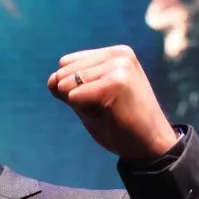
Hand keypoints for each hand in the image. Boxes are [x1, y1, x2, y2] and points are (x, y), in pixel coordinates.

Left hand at [48, 45, 178, 161]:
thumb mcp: (86, 102)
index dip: (73, 89)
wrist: (148, 145)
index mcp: (113, 54)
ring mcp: (120, 65)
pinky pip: (75, 95)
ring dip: (82, 105)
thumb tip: (51, 79)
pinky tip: (110, 114)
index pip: (65, 65)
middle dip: (75, 98)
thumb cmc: (118, 124)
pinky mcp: (118, 81)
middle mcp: (118, 54)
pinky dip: (84, 110)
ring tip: (110, 111)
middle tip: (107, 108)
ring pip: (68, 84)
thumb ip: (67, 87)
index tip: (102, 100)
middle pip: (64, 74)